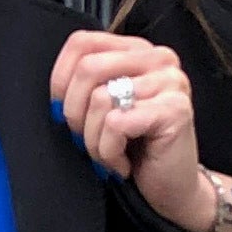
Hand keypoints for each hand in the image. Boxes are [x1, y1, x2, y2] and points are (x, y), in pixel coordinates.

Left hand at [50, 29, 218, 231]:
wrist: (173, 188)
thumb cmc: (135, 148)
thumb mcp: (106, 107)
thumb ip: (87, 83)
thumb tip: (56, 88)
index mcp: (137, 50)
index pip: (82, 43)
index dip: (61, 78)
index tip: (63, 109)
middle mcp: (158, 58)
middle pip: (88, 68)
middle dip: (75, 112)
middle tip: (87, 138)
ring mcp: (171, 81)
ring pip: (100, 99)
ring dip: (93, 139)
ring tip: (111, 153)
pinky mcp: (175, 110)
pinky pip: (116, 124)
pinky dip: (109, 152)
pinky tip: (123, 162)